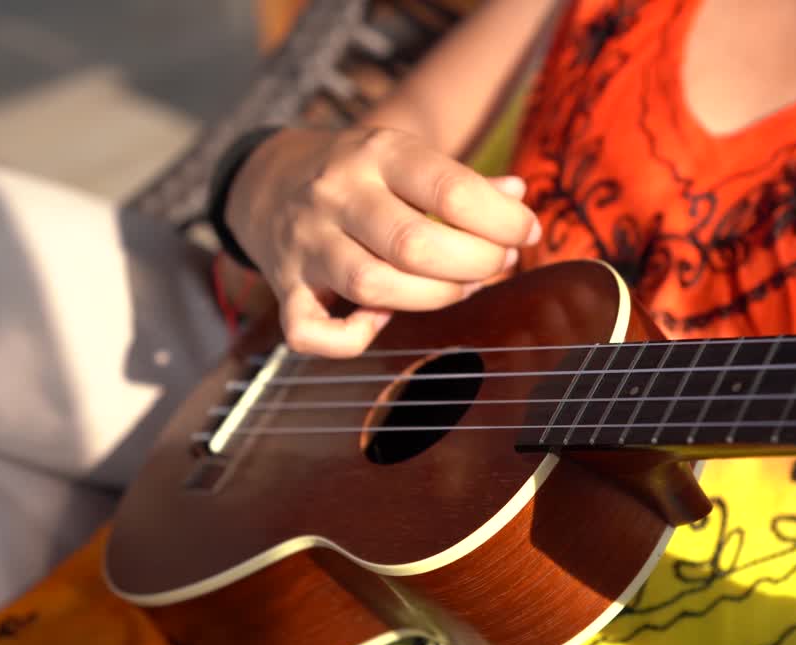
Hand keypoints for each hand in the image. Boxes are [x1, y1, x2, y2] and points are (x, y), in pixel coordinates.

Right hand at [225, 126, 541, 357]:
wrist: (269, 179)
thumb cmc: (360, 176)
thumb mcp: (408, 158)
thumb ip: (464, 183)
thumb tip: (519, 200)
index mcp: (377, 154)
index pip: (449, 189)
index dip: (502, 221)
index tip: (526, 233)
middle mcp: (337, 195)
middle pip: (414, 244)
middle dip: (475, 264)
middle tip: (497, 264)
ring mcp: (307, 243)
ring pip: (372, 285)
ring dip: (432, 298)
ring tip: (459, 287)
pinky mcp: (285, 287)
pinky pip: (308, 331)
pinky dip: (348, 340)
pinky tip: (379, 321)